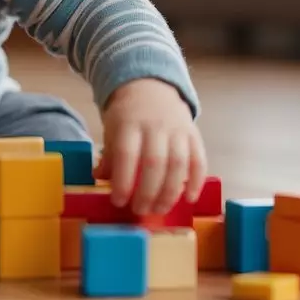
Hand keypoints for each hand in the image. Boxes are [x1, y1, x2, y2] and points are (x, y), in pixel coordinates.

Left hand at [94, 78, 206, 214]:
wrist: (151, 88)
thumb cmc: (128, 116)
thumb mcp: (111, 129)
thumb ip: (109, 155)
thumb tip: (100, 178)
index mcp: (129, 123)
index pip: (126, 154)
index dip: (122, 180)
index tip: (118, 201)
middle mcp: (155, 126)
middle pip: (154, 162)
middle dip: (147, 192)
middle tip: (140, 210)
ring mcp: (177, 130)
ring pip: (178, 164)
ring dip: (170, 192)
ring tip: (160, 209)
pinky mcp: (194, 135)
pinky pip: (199, 160)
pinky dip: (196, 181)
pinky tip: (188, 198)